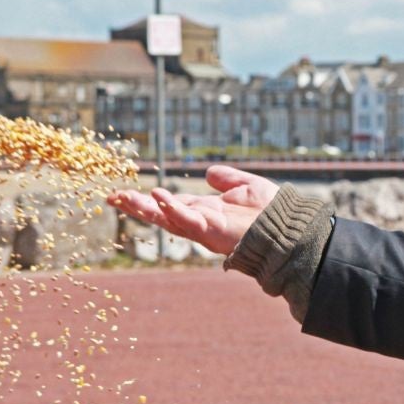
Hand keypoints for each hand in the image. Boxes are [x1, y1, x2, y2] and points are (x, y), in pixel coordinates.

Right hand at [107, 165, 279, 254]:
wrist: (292, 228)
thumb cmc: (275, 212)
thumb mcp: (247, 187)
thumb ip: (227, 180)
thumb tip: (209, 173)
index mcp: (206, 212)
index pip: (171, 205)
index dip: (148, 200)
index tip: (123, 193)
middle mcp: (201, 222)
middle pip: (162, 214)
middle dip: (137, 207)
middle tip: (112, 197)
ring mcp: (206, 228)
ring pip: (169, 218)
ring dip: (146, 208)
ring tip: (124, 197)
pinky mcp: (214, 230)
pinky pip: (189, 219)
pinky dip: (173, 208)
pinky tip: (158, 196)